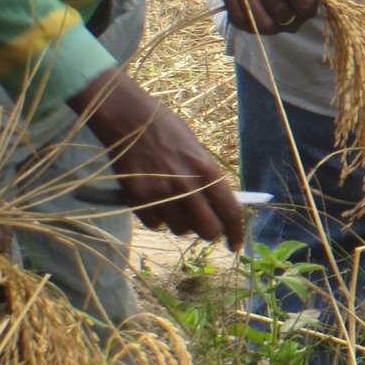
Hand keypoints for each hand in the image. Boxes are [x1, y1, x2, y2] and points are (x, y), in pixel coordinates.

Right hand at [77, 69, 245, 249]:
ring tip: (175, 202)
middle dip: (209, 232)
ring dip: (182, 223)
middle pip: (207, 230)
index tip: (236, 245)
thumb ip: (208, 179)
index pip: (230, 212)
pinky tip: (155, 200)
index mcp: (207, 171)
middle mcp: (187, 186)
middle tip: (204, 225)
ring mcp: (161, 194)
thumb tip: (219, 207)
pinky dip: (158, 217)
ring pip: (180, 229)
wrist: (129, 120)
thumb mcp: (198, 150)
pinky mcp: (137, 199)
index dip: (236, 233)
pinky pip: (155, 224)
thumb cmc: (167, 130)